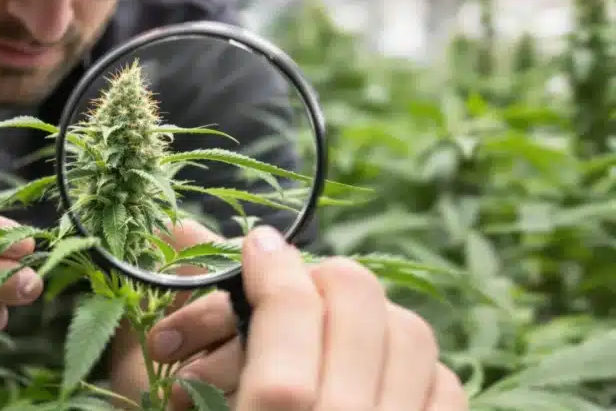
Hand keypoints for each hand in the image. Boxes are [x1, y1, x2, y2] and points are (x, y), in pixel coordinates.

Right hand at [146, 222, 468, 410]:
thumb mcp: (187, 406)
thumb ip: (189, 332)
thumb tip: (176, 229)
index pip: (290, 312)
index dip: (272, 263)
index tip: (256, 245)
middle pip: (359, 306)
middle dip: (322, 276)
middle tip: (291, 283)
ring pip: (412, 334)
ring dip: (370, 315)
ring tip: (332, 326)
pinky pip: (446, 384)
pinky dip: (414, 364)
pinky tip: (375, 374)